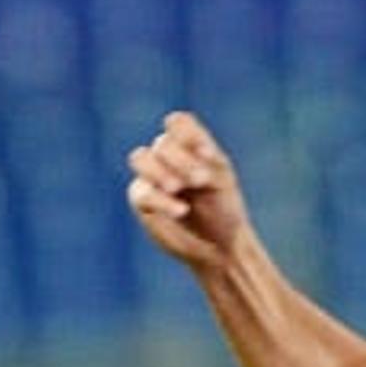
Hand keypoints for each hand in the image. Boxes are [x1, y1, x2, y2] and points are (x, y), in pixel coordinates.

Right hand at [126, 111, 249, 269]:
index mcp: (190, 145)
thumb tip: (183, 157)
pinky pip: (141, 191)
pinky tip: (181, 211)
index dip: (187, 134)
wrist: (219, 244)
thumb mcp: (222, 179)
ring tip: (178, 188)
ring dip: (160, 171)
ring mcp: (152, 176)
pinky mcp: (142, 200)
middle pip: (162, 143)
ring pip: (140, 157)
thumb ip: (203, 162)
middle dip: (181, 160)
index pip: (177, 122)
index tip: (208, 155)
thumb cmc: (225, 208)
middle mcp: (168, 157)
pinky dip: (161, 199)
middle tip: (200, 181)